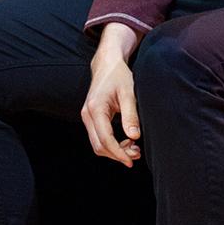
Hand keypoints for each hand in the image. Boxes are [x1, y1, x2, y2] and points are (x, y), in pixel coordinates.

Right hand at [81, 23, 141, 166]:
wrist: (107, 64)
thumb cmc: (119, 76)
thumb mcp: (129, 93)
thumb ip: (131, 115)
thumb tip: (134, 136)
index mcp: (96, 109)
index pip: (105, 140)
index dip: (118, 153)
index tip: (132, 160)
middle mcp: (87, 115)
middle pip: (99, 146)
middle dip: (117, 154)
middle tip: (137, 154)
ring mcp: (86, 117)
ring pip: (97, 144)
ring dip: (114, 151)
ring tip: (134, 149)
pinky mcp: (90, 117)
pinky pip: (98, 137)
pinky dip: (111, 144)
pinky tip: (126, 141)